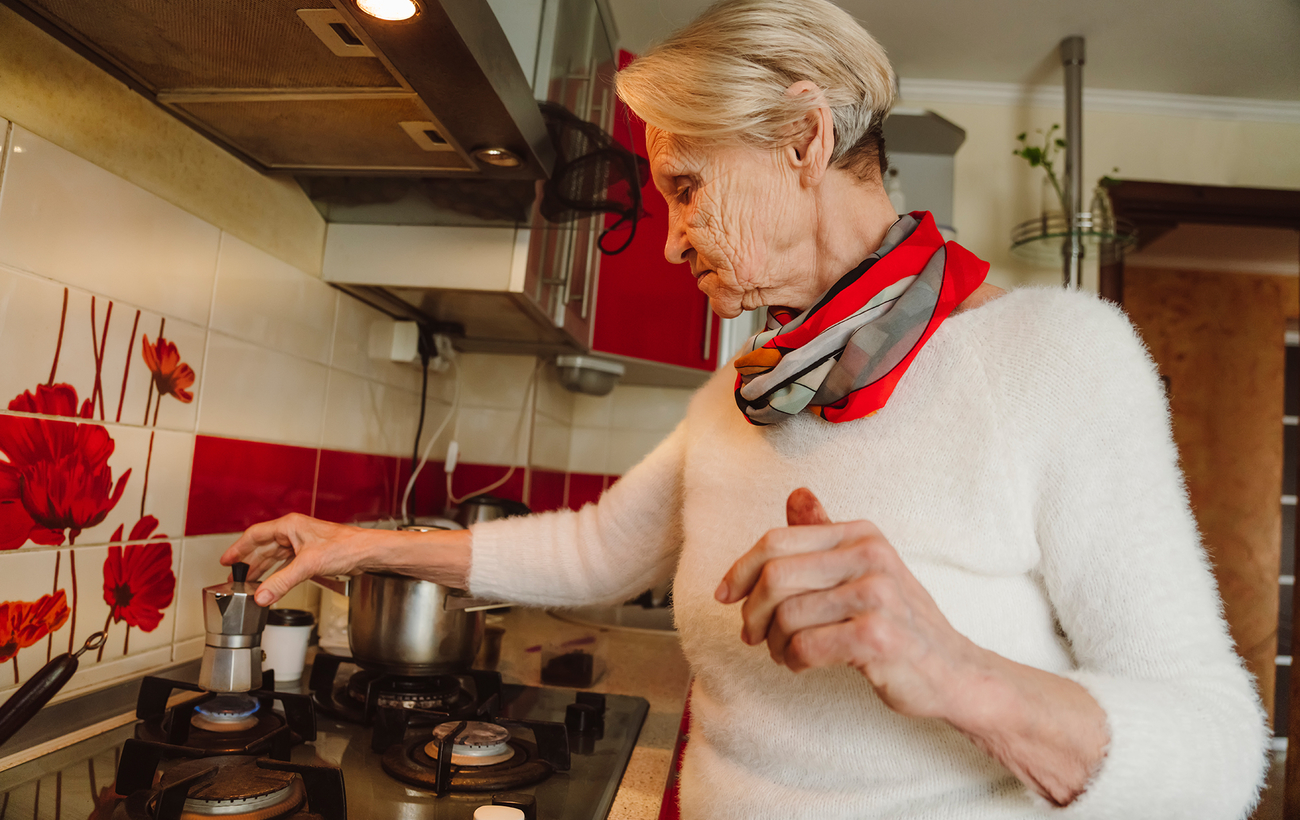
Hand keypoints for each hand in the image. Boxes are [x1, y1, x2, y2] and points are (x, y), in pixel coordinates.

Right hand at [220, 514, 381, 605]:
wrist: (367, 553)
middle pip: (264, 547)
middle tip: (234, 577)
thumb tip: (262, 595)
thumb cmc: (346, 547)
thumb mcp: (308, 565)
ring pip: (276, 556)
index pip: (255, 535)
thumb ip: (282, 582)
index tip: (226, 560)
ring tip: (250, 582)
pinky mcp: (312, 555)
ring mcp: (303, 543)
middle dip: (249, 563)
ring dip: (263, 569)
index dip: (238, 548)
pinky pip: (288, 564)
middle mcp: (295, 532)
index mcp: (290, 526)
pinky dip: (278, 574)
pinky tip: (273, 582)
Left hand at [716, 488, 1107, 804]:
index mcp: (860, 535)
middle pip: (774, 576)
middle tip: (752, 635)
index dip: (740, 569)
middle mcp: (870, 556)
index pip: (776, 541)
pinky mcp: (879, 636)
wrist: (953, 670)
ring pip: (786, 616)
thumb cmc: (900, 620)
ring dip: (774, 643)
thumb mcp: (864, 568)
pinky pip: (806, 646)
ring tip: (784, 653)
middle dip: (752, 611)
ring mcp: (878, 595)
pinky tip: (801, 665)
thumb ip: (826, 535)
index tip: (724, 596)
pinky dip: (793, 661)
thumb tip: (796, 494)